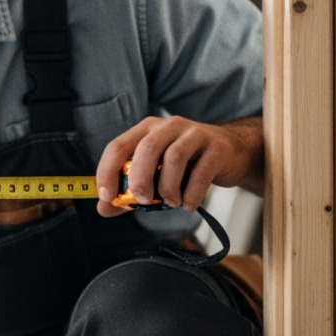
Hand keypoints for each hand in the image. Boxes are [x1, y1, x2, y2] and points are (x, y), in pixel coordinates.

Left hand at [95, 115, 262, 216]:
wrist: (231, 152)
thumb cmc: (186, 165)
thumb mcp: (154, 174)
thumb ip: (128, 192)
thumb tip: (103, 209)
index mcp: (147, 130)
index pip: (118, 146)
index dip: (107, 171)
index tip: (106, 196)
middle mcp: (168, 126)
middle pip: (146, 148)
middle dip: (140, 179)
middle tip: (143, 200)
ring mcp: (194, 134)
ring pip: (174, 158)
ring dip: (169, 188)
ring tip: (172, 202)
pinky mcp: (217, 148)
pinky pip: (201, 173)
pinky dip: (191, 194)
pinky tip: (188, 204)